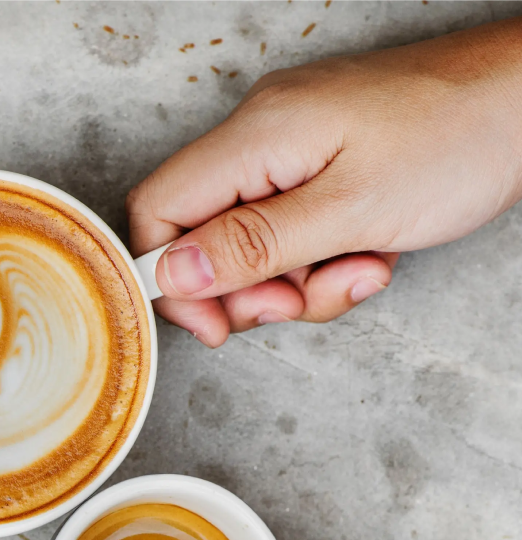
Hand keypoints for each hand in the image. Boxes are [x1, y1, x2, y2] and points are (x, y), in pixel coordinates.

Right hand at [127, 18, 521, 346]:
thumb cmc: (462, 137)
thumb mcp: (352, 210)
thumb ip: (254, 246)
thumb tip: (173, 273)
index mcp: (257, 135)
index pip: (159, 209)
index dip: (172, 277)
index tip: (217, 323)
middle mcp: (264, 134)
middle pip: (204, 234)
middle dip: (250, 288)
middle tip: (299, 302)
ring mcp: (294, 146)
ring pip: (254, 242)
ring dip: (298, 281)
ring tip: (360, 270)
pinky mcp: (325, 161)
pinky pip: (295, 228)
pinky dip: (325, 258)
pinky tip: (371, 253)